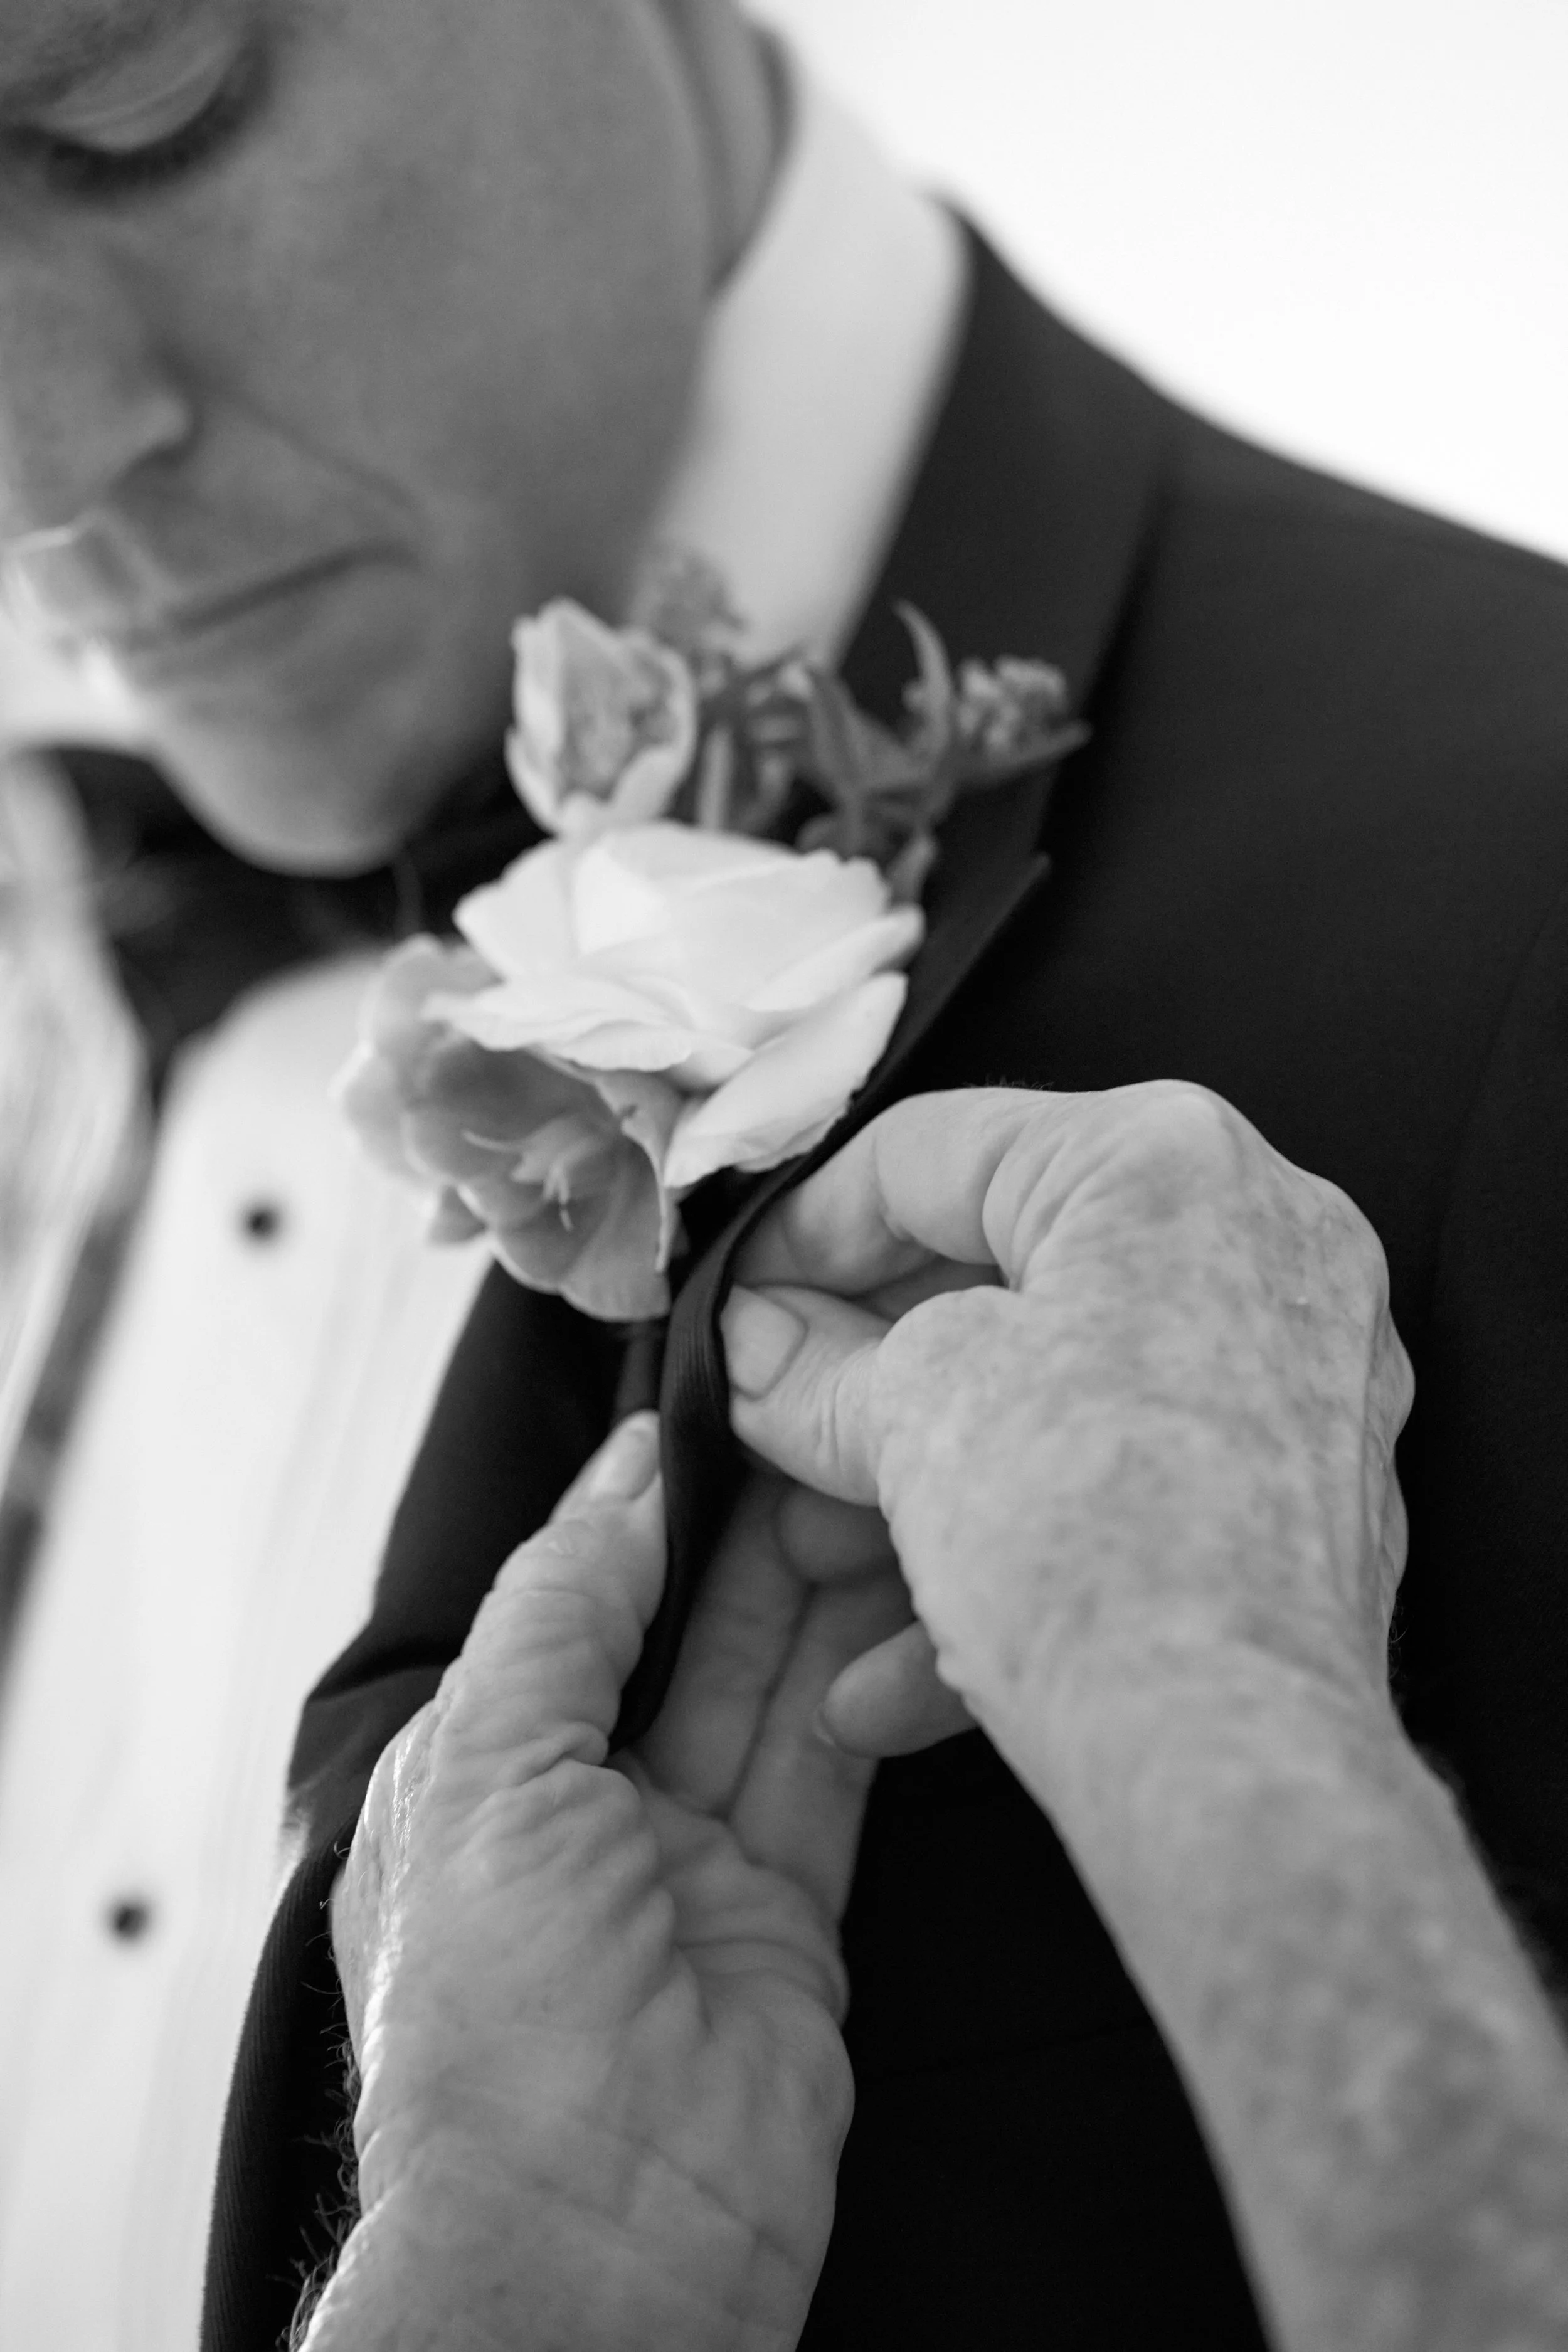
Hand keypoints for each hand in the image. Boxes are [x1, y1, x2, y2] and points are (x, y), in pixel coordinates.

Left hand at [317, 1415, 905, 2351]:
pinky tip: (888, 1592)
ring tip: (859, 1474)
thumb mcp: (484, 1768)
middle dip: (739, 1536)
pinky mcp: (792, 1920)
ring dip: (808, 1589)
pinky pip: (831, 1772)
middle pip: (677, 1640)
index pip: (567, 1608)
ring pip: (763, 1692)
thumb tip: (621, 1472)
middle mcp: (585, 1820)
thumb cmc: (493, 2029)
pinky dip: (861, 1683)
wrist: (589, 2247)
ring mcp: (693, 1873)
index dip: (634, 1512)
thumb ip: (557, 1607)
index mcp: (479, 1781)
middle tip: (806, 1427)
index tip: (706, 1415)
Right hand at [722, 1082, 1413, 1782]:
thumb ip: (815, 1364)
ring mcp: (1301, 1374)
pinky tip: (900, 1669)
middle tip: (775, 1427)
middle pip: (1003, 1280)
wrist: (1233, 1757)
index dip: (803, 1231)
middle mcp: (1263, 1239)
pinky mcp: (1307, 1502)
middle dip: (865, 1380)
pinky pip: (1127, 1491)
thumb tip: (760, 1348)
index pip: (934, 1152)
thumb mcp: (906, 1414)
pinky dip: (1017, 1553)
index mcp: (1166, 1160)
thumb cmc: (1092, 1542)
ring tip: (820, 1556)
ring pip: (1058, 1403)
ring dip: (922, 1483)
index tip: (739, 1303)